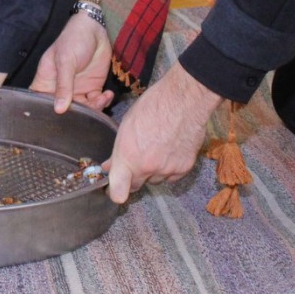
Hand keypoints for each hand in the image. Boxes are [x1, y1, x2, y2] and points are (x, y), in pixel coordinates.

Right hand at [31, 12, 113, 113]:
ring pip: (82, 109)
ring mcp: (76, 89)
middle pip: (63, 110)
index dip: (45, 113)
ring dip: (92, 109)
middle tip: (86, 115)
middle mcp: (60, 88)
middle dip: (74, 116)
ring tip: (100, 99)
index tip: (54, 122)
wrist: (96, 29)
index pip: (40, 101)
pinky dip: (103, 102)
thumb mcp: (66, 61)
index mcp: (46, 81)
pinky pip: (96, 102)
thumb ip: (63, 85)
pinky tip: (107, 94)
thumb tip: (58, 109)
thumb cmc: (73, 39)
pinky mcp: (92, 87)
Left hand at [105, 62, 220, 203]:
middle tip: (136, 161)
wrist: (183, 100)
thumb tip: (109, 166)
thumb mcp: (126, 126)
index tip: (113, 189)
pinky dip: (170, 169)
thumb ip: (119, 152)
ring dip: (152, 172)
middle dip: (132, 178)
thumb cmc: (152, 106)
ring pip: (155, 181)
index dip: (115, 193)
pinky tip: (170, 150)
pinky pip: (172, 177)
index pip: (119, 191)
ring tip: (157, 149)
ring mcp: (167, 170)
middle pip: (136, 186)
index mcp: (128, 156)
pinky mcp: (184, 168)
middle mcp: (146, 167)